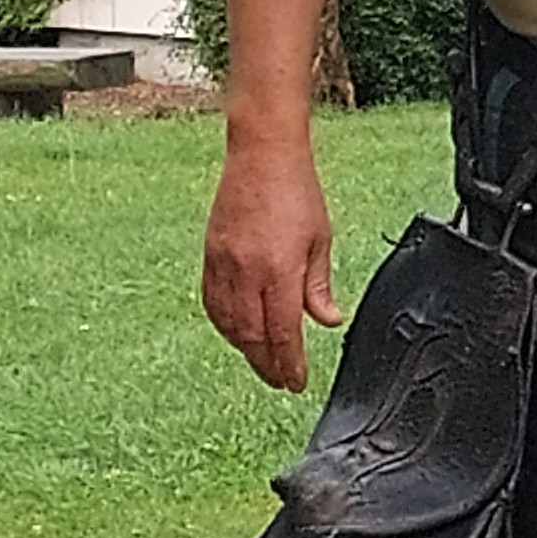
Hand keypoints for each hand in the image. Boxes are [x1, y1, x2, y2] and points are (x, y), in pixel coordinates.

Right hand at [202, 134, 342, 391]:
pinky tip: (236, 333)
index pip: (283, 334)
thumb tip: (327, 321)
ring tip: (263, 362)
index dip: (289, 365)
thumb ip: (318, 285)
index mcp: (279, 270)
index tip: (296, 382)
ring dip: (245, 349)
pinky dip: (224, 326)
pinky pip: (212, 304)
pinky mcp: (209, 256)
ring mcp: (223, 266)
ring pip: (229, 325)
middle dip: (267, 365)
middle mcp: (247, 274)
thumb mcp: (320, 238)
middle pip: (253, 337)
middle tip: (280, 381)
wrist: (262, 155)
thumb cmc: (296, 191)